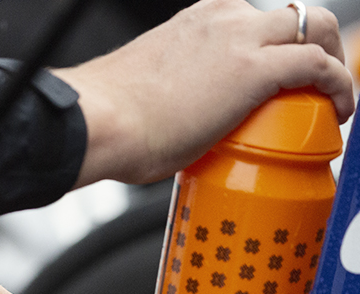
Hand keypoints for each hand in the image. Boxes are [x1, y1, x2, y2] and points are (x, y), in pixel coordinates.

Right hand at [55, 0, 354, 186]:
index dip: (267, 44)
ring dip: (329, 59)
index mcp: (193, 21)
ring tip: (333, 97)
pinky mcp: (257, 69)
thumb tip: (167, 132)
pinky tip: (340, 108)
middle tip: (313, 80)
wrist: (101, 121)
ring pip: (313, 28)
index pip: (248, 21)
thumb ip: (168, 99)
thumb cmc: (111, 119)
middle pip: (289, 16)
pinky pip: (318, 67)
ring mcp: (241, 40)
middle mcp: (221, 19)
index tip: (269, 73)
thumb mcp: (146, 95)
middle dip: (310, 43)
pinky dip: (337, 85)